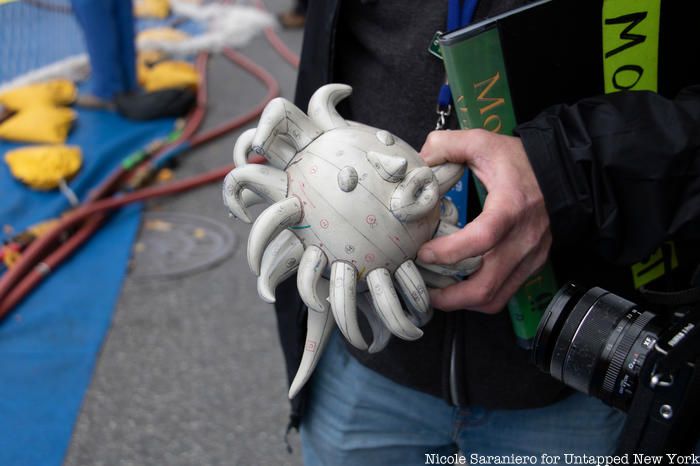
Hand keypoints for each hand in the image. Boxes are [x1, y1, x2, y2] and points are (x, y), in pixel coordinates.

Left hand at [418, 129, 551, 312]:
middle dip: (450, 297)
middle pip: (487, 285)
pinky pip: (505, 293)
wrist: (565, 173)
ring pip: (496, 297)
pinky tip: (459, 287)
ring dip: (463, 302)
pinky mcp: (532, 266)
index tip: (423, 253)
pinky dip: (479, 297)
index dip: (449, 252)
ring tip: (437, 294)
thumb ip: (446, 145)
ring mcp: (530, 257)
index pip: (482, 238)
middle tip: (423, 291)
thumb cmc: (521, 160)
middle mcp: (523, 239)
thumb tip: (419, 162)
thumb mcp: (483, 141)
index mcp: (510, 207)